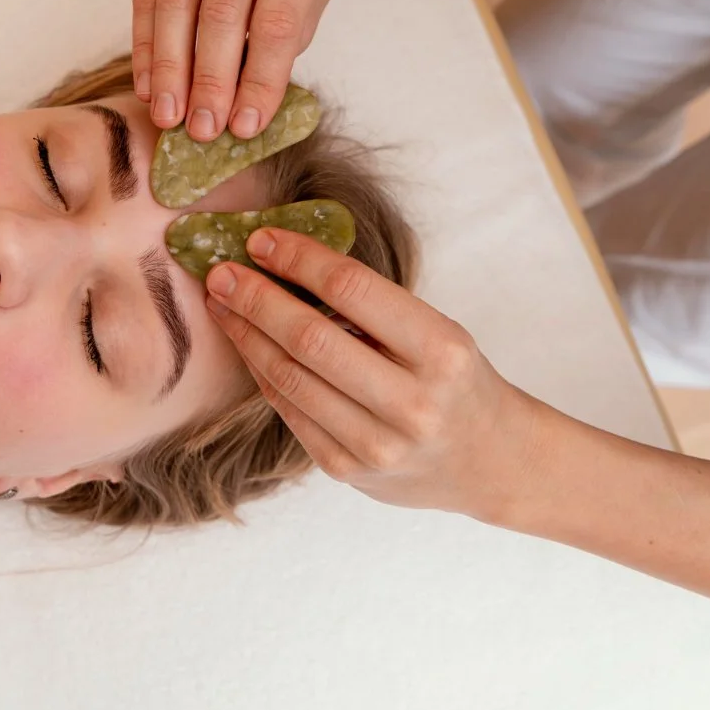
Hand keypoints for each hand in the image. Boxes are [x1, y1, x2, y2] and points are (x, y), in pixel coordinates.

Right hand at [132, 0, 342, 142]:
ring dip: (169, 66)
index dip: (259, 79)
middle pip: (221, 9)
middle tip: (200, 127)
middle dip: (208, 78)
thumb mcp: (309, 6)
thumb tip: (237, 117)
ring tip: (168, 113)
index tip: (244, 125)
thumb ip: (276, 51)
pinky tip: (150, 82)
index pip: (277, 19)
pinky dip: (146, 42)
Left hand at [203, 229, 546, 522]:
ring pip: (289, 378)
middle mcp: (411, 402)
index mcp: (441, 350)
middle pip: (310, 338)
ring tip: (222, 304)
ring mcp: (377, 444)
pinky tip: (247, 344)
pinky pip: (288, 411)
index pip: (352, 290)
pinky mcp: (346, 470)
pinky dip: (262, 371)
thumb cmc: (454, 381)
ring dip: (246, 335)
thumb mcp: (437, 333)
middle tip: (221, 271)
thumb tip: (285, 261)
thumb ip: (372, 307)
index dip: (298, 259)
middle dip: (256, 298)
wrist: (488, 461)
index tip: (260, 239)